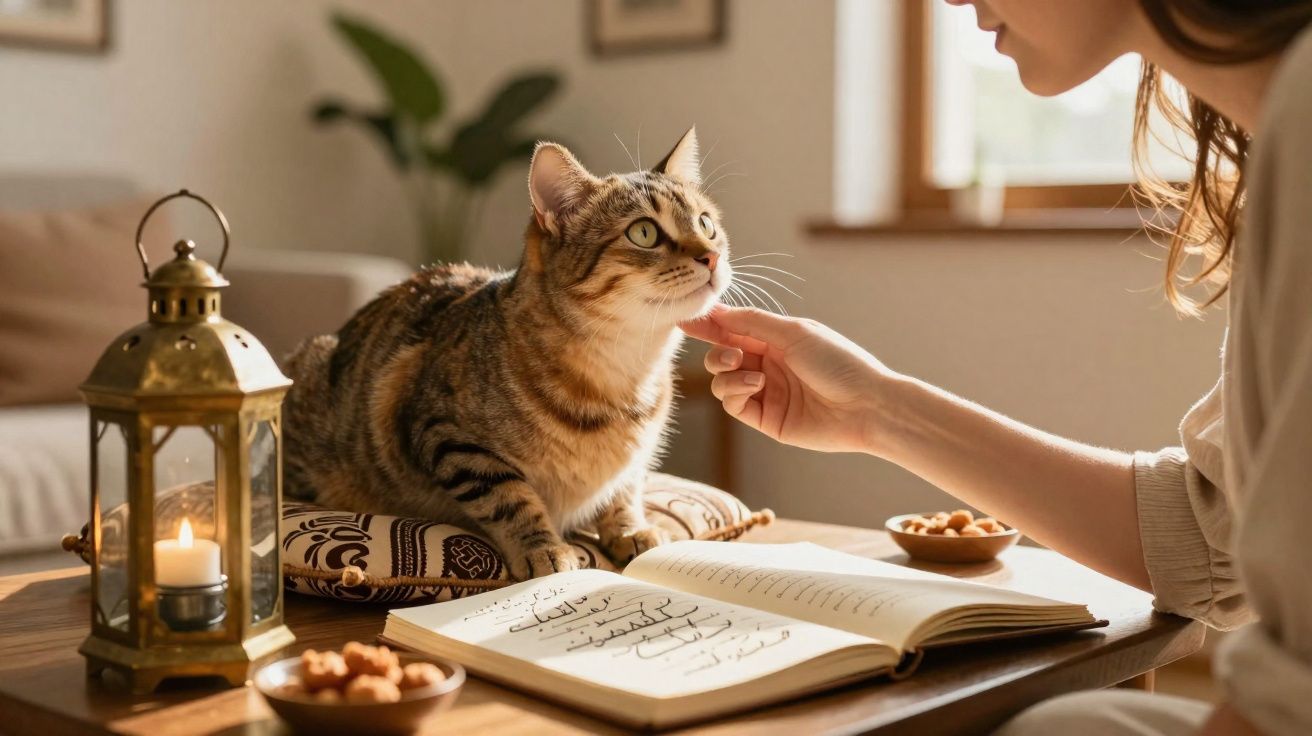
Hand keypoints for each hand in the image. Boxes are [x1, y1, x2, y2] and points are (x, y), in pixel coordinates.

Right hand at [680, 306, 894, 453]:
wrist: (865, 406)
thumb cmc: (838, 362)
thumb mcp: (794, 332)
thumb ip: (752, 322)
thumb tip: (716, 311)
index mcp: (776, 340)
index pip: (733, 330)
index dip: (708, 325)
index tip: (684, 320)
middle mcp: (768, 365)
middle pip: (721, 355)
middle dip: (717, 352)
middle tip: (730, 354)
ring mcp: (765, 393)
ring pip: (722, 381)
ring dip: (727, 373)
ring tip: (752, 374)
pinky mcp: (765, 419)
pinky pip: (733, 404)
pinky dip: (735, 391)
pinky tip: (755, 385)